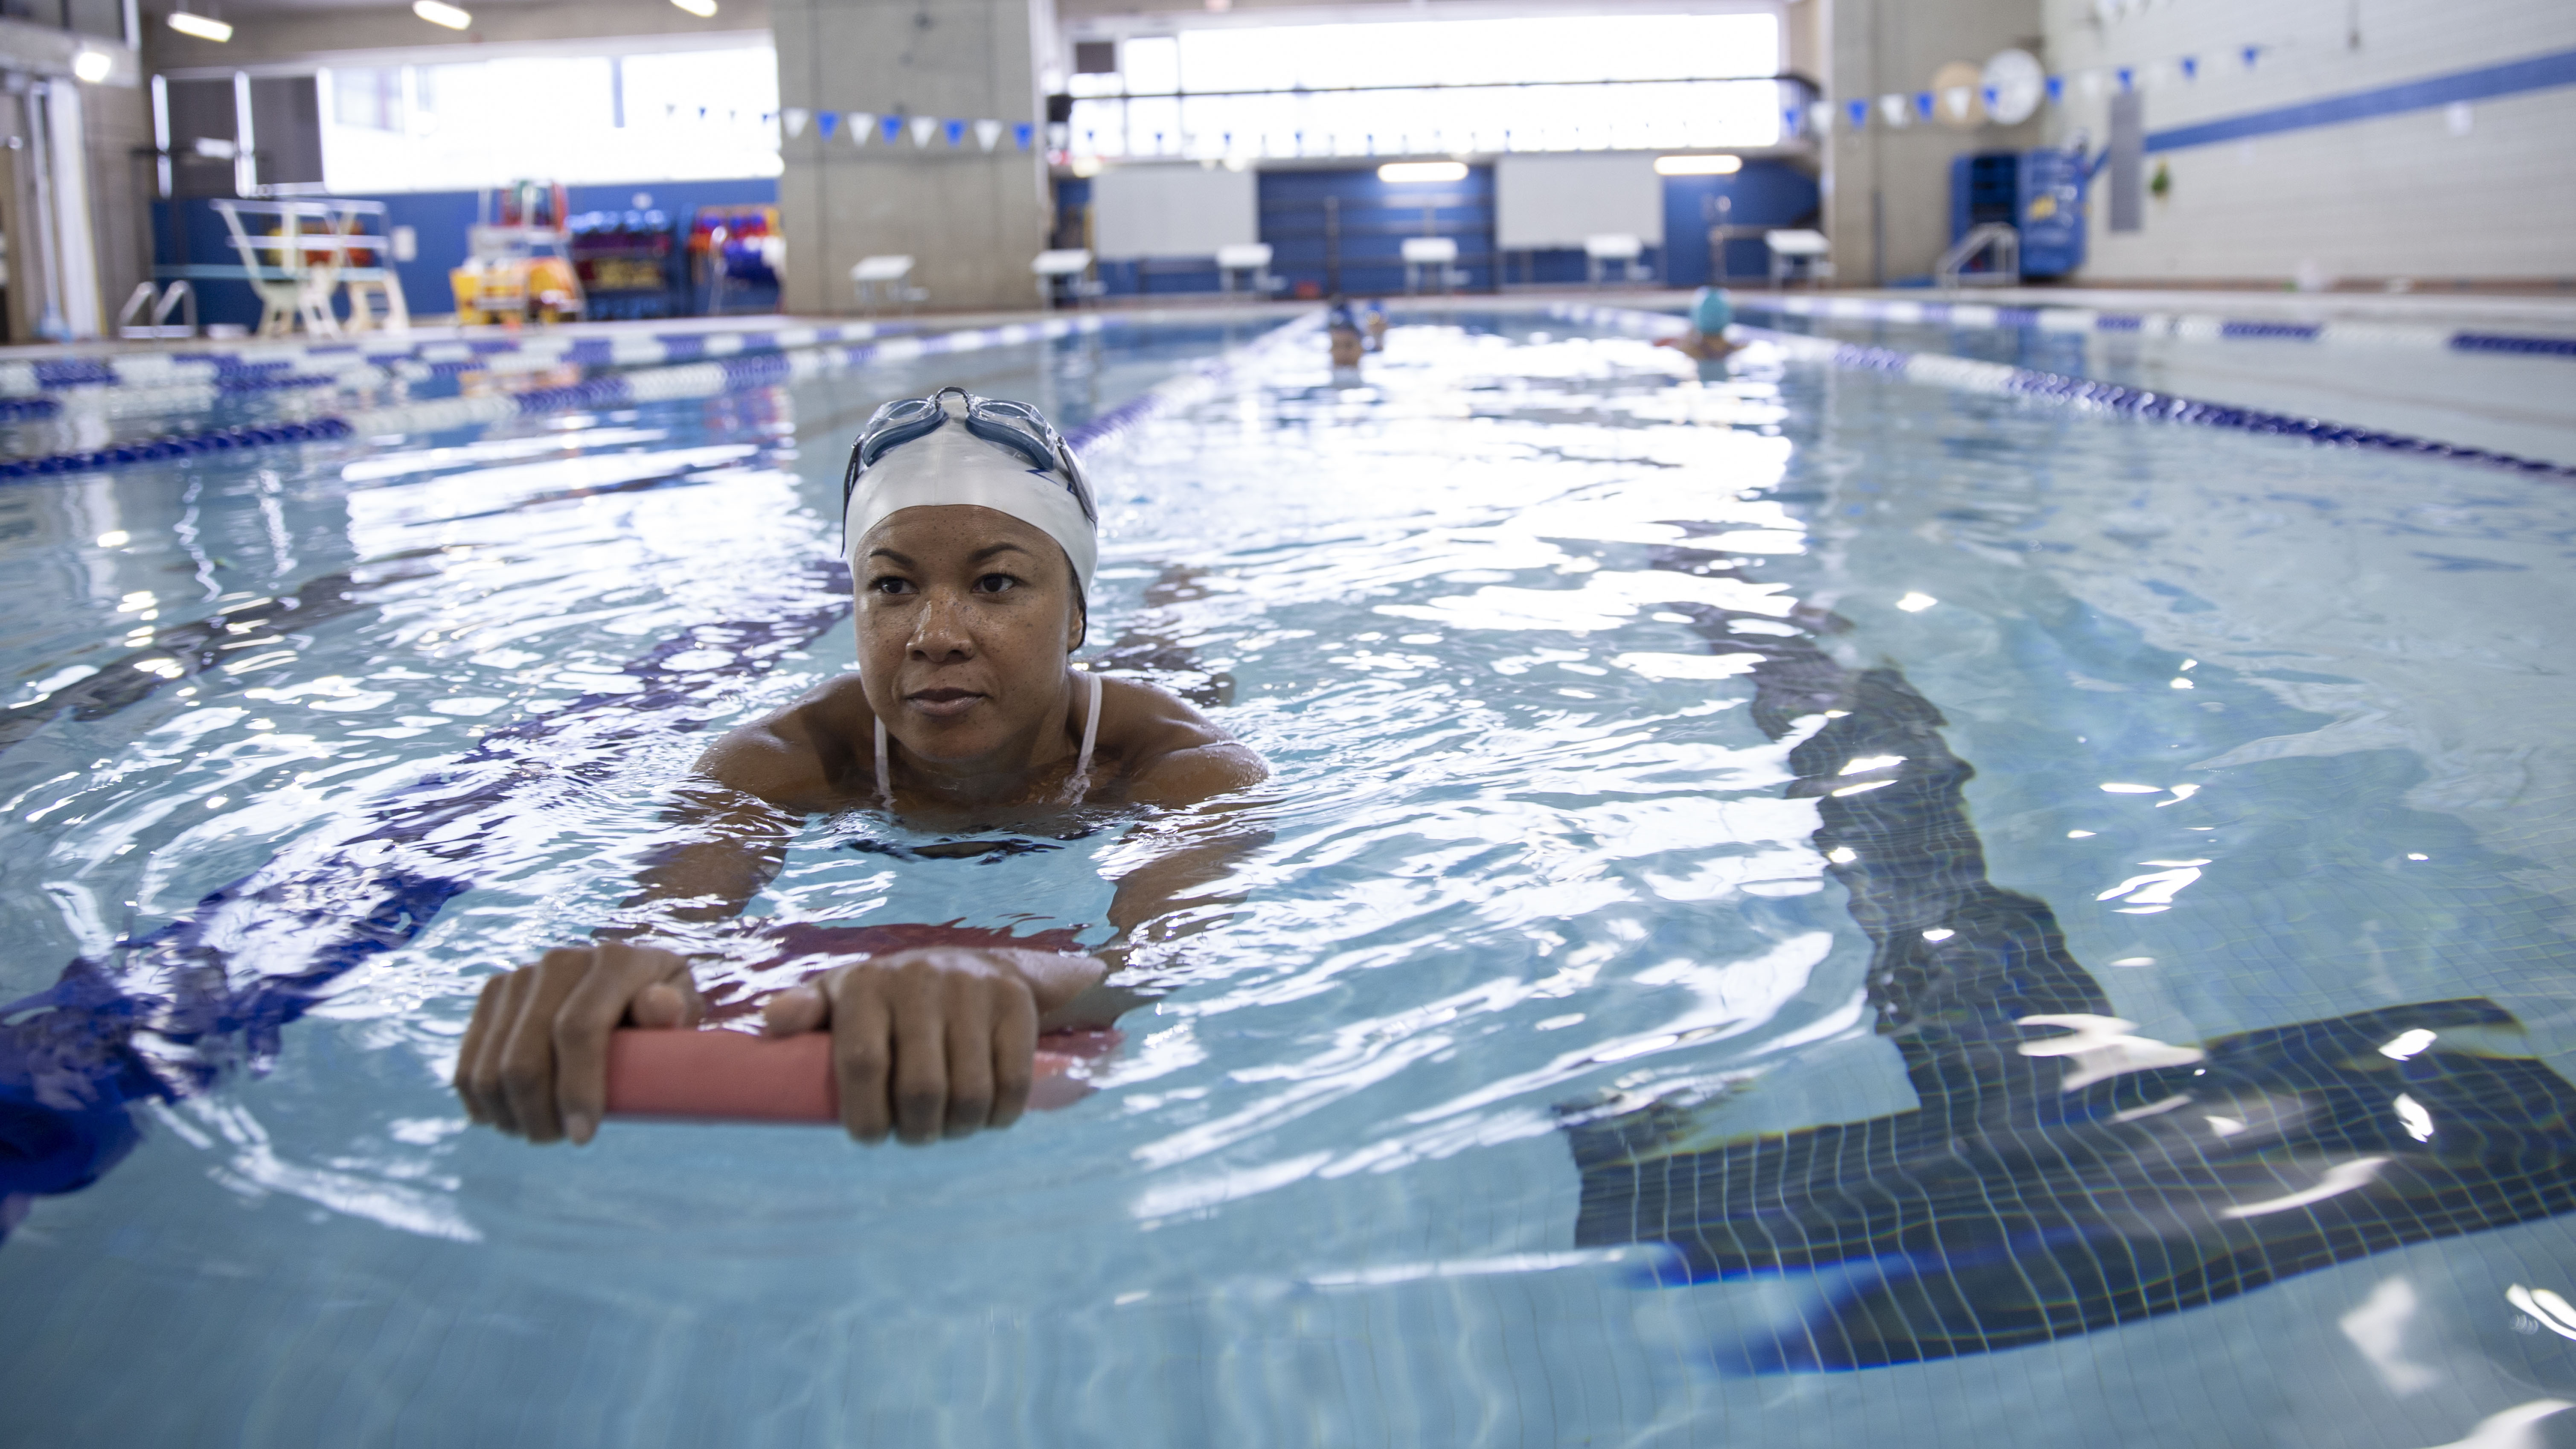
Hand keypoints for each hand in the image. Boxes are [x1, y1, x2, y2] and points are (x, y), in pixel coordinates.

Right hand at [454, 942, 703, 1144]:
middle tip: (561, 1139)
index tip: (584, 1136)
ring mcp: (520, 976)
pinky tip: (504, 1121)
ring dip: (511, 1115)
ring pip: (491, 1067)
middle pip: (526, 1057)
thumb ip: (675, 1010)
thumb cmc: (660, 1010)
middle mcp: (560, 960)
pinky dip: (481, 1103)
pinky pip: (468, 1064)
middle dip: (538, 1114)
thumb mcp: (682, 1009)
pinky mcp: (492, 995)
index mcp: (614, 961)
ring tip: (540, 1131)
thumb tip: (658, 1007)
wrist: (625, 981)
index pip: (578, 1030)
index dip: (577, 1090)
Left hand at [760, 948, 1106, 1144]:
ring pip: (970, 1093)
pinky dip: (1000, 1115)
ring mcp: (972, 989)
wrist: (977, 964)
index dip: (866, 1116)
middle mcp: (919, 979)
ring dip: (958, 1129)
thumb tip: (772, 1021)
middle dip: (916, 1131)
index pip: (863, 1063)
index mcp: (867, 984)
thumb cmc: (891, 999)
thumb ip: (807, 1010)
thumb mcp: (843, 997)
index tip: (870, 1137)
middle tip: (914, 1134)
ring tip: (948, 1128)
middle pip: (920, 1089)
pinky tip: (986, 1116)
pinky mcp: (1014, 1002)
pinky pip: (1012, 1083)